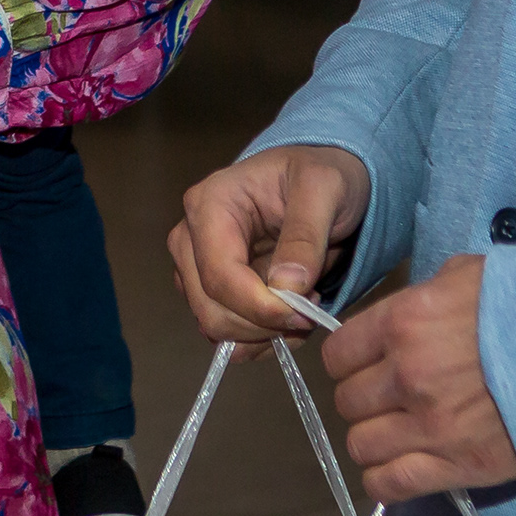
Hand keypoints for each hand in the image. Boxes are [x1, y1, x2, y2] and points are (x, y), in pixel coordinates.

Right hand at [170, 142, 371, 341]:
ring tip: (305, 310)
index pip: (219, 276)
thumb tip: (285, 286)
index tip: (305, 315)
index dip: (259, 307)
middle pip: (211, 308)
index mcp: (209, 205)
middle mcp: (190, 239)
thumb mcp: (325, 189)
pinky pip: (228, 332)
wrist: (319, 181)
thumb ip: (306, 234)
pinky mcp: (211, 290)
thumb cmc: (319, 176)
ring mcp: (196, 268)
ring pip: (216, 326)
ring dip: (264, 334)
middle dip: (263, 324)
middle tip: (310, 311)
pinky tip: (290, 318)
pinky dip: (261, 339)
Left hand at [324, 256, 515, 501]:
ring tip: (394, 431)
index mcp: (405, 323)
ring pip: (361, 445)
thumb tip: (409, 312)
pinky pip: (391, 484)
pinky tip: (398, 466)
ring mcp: (431, 426)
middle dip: (362, 398)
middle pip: (347, 401)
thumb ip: (425, 295)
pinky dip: (385, 479)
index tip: (361, 363)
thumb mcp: (471, 275)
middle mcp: (408, 376)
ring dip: (372, 438)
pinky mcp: (458, 466)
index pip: (339, 353)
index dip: (347, 359)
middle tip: (385, 396)